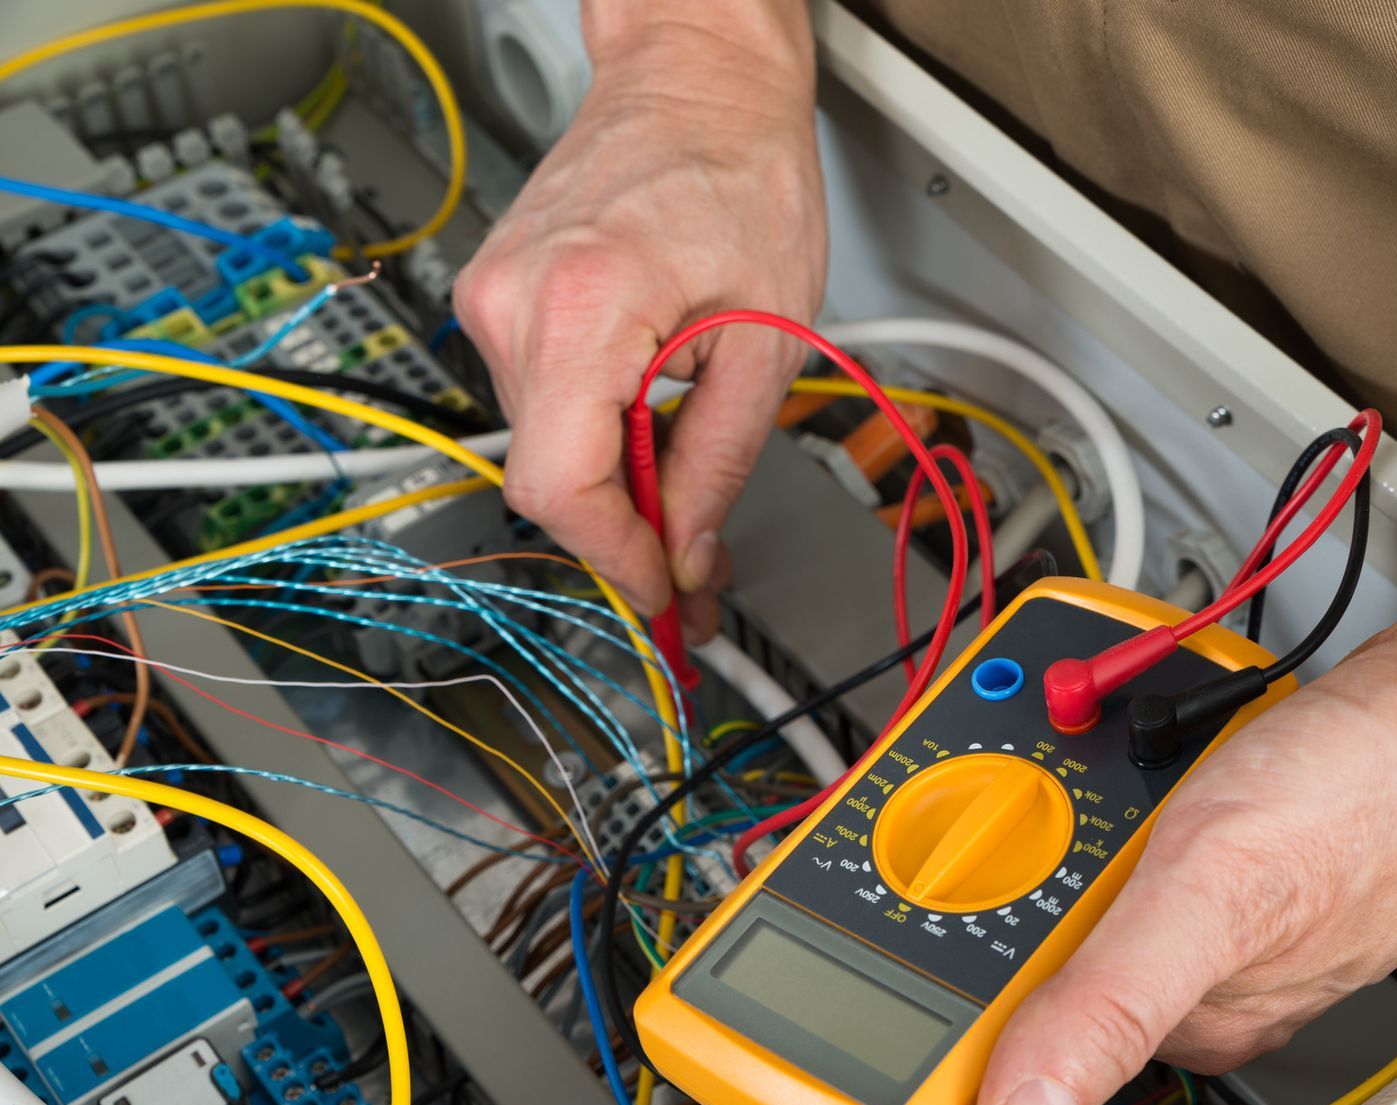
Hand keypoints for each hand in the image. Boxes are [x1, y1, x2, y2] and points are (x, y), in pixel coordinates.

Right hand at [454, 2, 824, 632]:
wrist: (695, 84)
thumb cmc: (739, 175)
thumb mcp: (767, 338)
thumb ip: (722, 458)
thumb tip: (691, 549)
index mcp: (584, 304)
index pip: (562, 484)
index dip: (616, 556)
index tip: (662, 590)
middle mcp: (514, 301)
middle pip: (548, 475)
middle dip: (625, 531)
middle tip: (693, 566)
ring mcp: (492, 295)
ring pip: (542, 445)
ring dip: (613, 482)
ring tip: (683, 479)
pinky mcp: (496, 296)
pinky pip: (539, 400)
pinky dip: (594, 432)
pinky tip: (646, 424)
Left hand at [973, 579, 1396, 1104]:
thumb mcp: (1214, 893)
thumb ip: (1104, 1009)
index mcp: (1188, 1013)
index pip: (1023, 1025)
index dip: (951, 966)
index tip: (902, 893)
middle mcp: (1198, 958)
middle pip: (1041, 915)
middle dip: (1009, 840)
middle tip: (1026, 779)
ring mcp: (1221, 878)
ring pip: (1088, 839)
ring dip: (1067, 780)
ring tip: (1104, 734)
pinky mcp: (1242, 807)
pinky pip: (1141, 780)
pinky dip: (1122, 746)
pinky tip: (1149, 721)